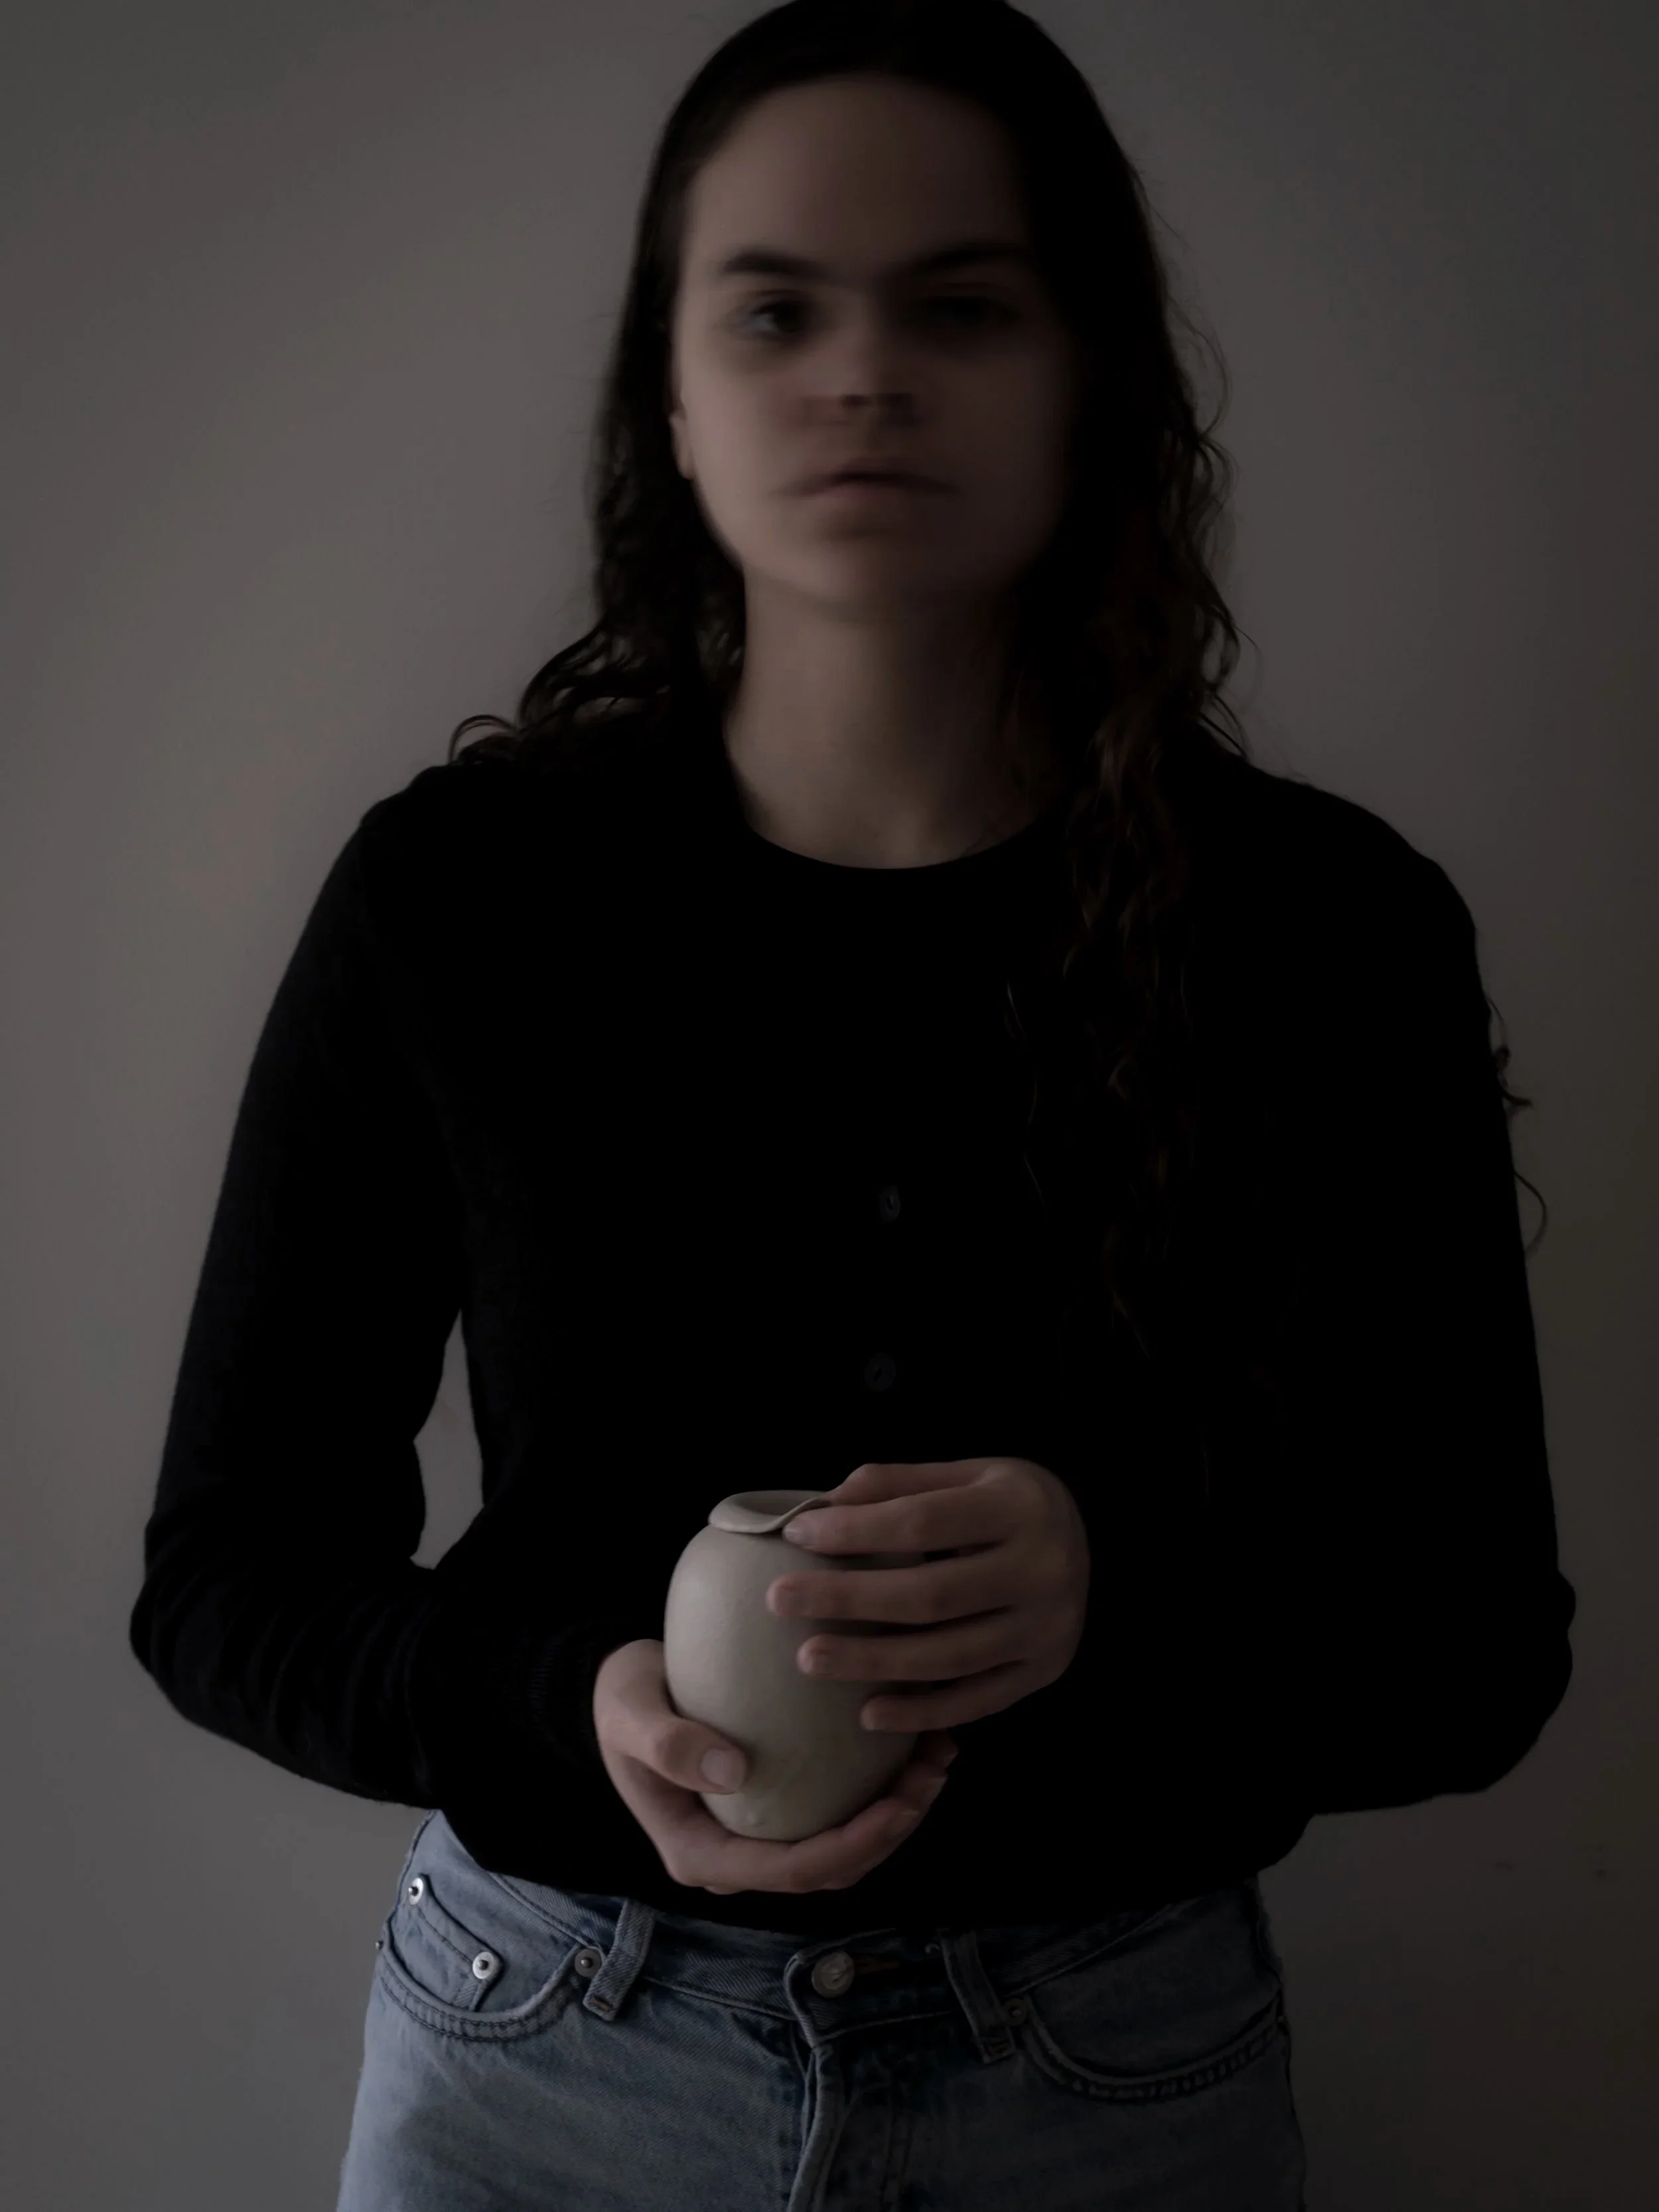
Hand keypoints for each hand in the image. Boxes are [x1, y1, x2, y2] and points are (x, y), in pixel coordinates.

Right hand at [593, 1638, 957, 1894]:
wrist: (619, 1689)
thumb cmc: (622, 1700)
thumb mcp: (629, 1714)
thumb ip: (668, 1743)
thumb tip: (732, 1773)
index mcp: (700, 1855)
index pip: (792, 1870)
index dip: (853, 1846)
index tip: (899, 1804)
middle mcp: (736, 1859)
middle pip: (831, 1869)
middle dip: (891, 1829)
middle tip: (933, 1771)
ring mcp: (758, 1837)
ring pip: (844, 1847)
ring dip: (896, 1810)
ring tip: (936, 1754)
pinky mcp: (778, 1808)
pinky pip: (837, 1812)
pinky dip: (879, 1787)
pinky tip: (910, 1741)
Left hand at [766, 1458, 1091, 1732]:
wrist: (1088, 1536)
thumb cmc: (1005, 1502)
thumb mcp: (965, 1473)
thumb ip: (898, 1484)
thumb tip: (822, 1504)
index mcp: (1019, 1508)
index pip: (922, 1523)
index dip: (855, 1531)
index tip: (797, 1535)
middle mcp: (1043, 1570)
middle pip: (930, 1595)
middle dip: (848, 1600)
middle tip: (781, 1601)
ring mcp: (1047, 1628)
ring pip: (949, 1656)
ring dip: (873, 1663)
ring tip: (809, 1660)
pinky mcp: (1043, 1671)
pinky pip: (976, 1700)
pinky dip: (922, 1712)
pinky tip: (868, 1714)